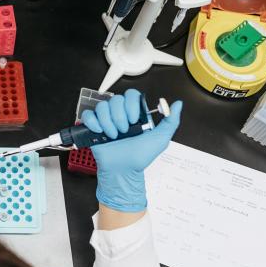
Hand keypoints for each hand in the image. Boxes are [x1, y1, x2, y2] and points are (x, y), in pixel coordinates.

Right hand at [81, 89, 181, 211]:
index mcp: (134, 114)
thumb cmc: (140, 157)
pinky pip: (88, 115)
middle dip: (119, 116)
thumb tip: (177, 105)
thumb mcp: (160, 139)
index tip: (134, 120)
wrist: (123, 171)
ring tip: (113, 135)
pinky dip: (92, 122)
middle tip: (124, 131)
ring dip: (107, 121)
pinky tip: (100, 132)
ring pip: (102, 107)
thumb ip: (171, 121)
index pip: (131, 95)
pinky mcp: (93, 128)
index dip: (130, 105)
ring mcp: (106, 121)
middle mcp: (119, 115)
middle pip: (115, 100)